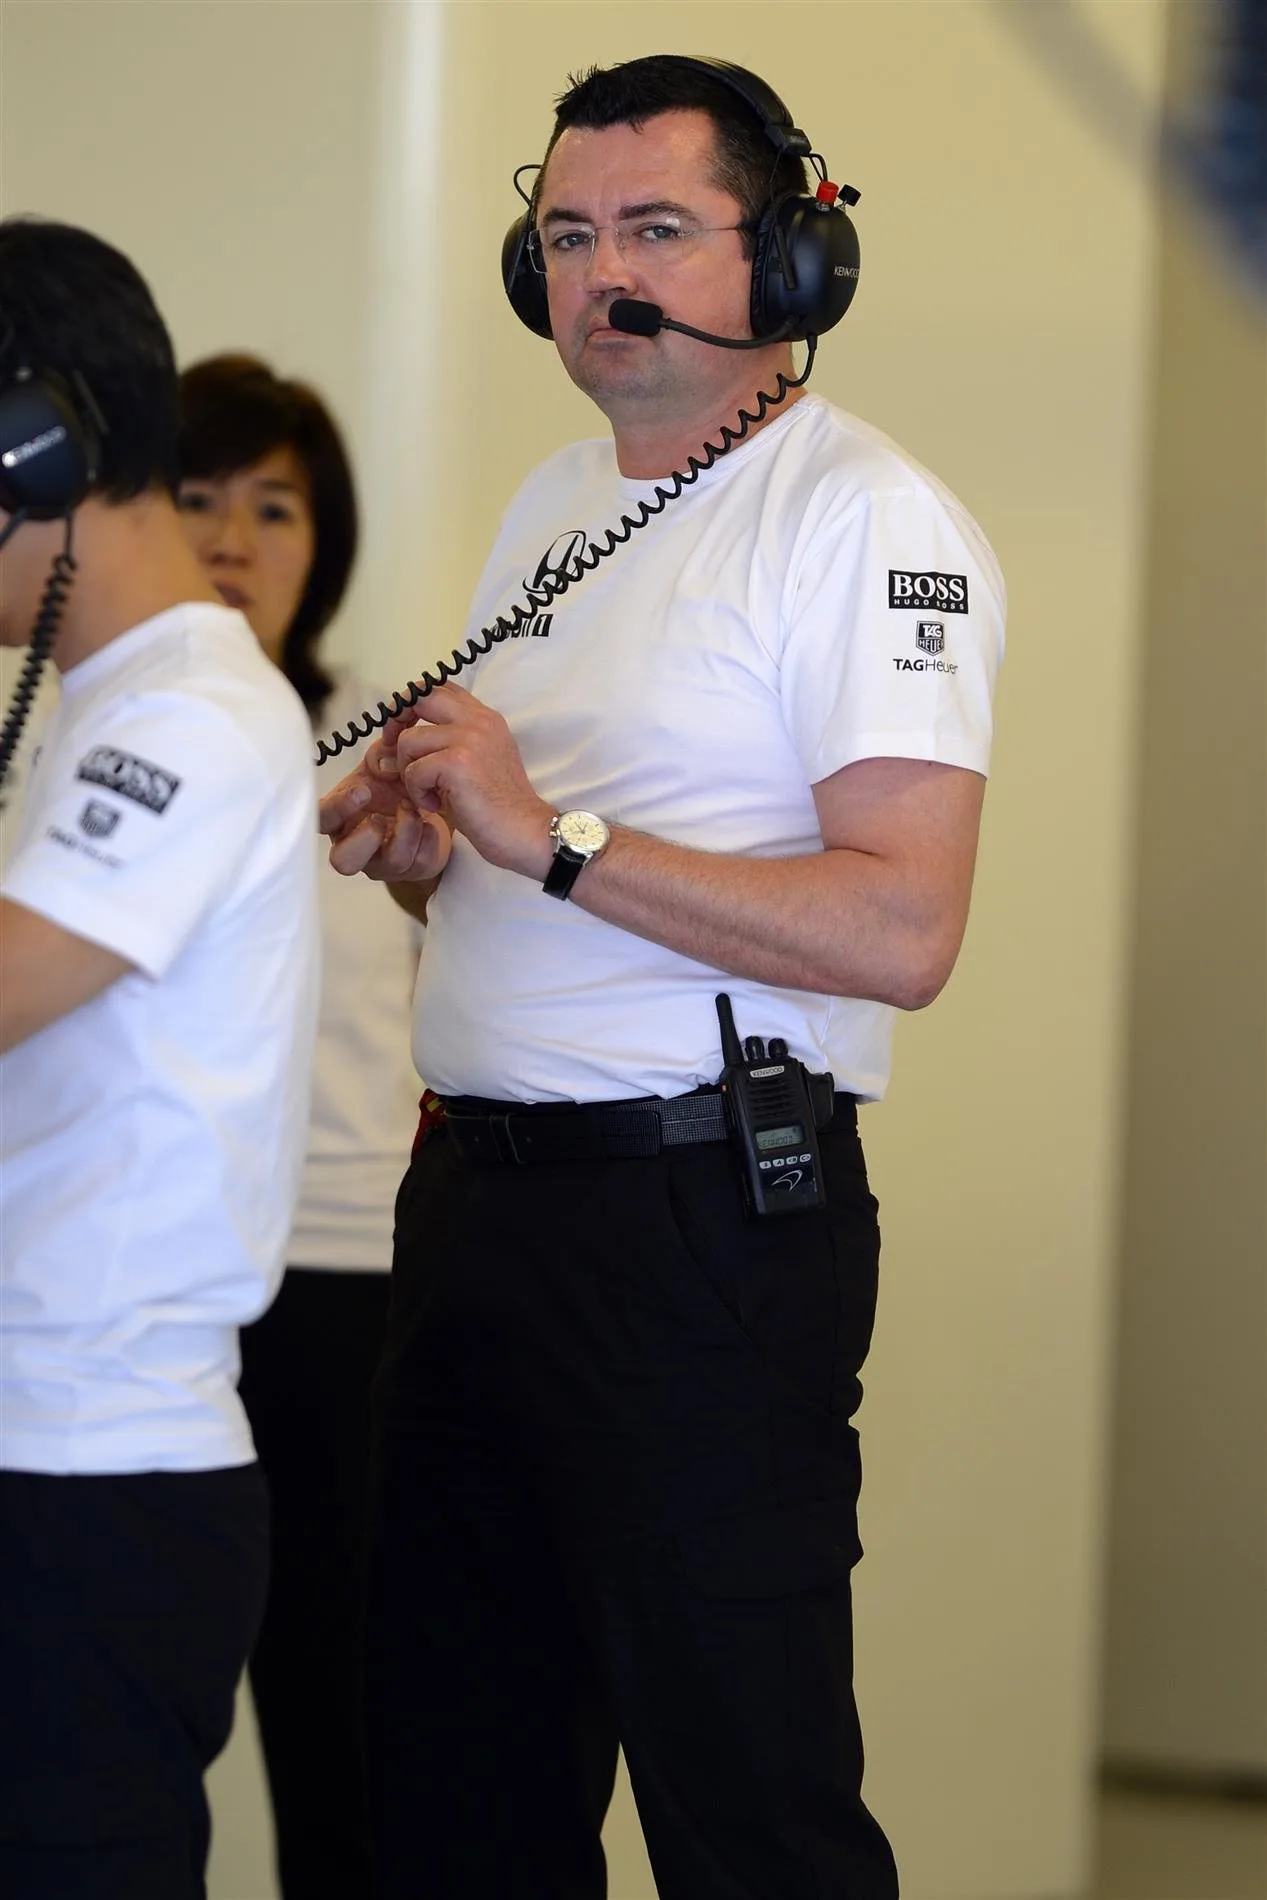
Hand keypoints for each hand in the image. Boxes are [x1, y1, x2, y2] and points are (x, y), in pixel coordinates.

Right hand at [318, 713, 452, 882]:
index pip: (322, 819)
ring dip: (406, 830)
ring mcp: (383, 861)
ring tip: (414, 808)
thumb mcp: (384, 762)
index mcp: (340, 817)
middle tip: (381, 817)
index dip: (337, 809)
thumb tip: (386, 765)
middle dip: (365, 838)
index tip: (362, 791)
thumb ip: (381, 756)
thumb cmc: (393, 786)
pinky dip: (428, 837)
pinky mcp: (412, 869)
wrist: (428, 802)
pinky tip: (430, 821)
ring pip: (390, 862)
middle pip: (343, 861)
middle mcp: (356, 844)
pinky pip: (420, 861)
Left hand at [390, 683, 554, 878]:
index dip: (413, 702)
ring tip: (427, 793)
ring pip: (409, 741)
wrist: (524, 830)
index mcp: (484, 717)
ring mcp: (468, 738)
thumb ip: (449, 742)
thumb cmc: (498, 804)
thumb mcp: (477, 761)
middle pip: (420, 697)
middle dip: (397, 721)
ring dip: (409, 772)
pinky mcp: (456, 763)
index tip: (405, 728)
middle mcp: (477, 720)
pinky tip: (435, 806)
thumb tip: (398, 739)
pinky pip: (414, 771)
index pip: (440, 688)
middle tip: (396, 751)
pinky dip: (417, 793)